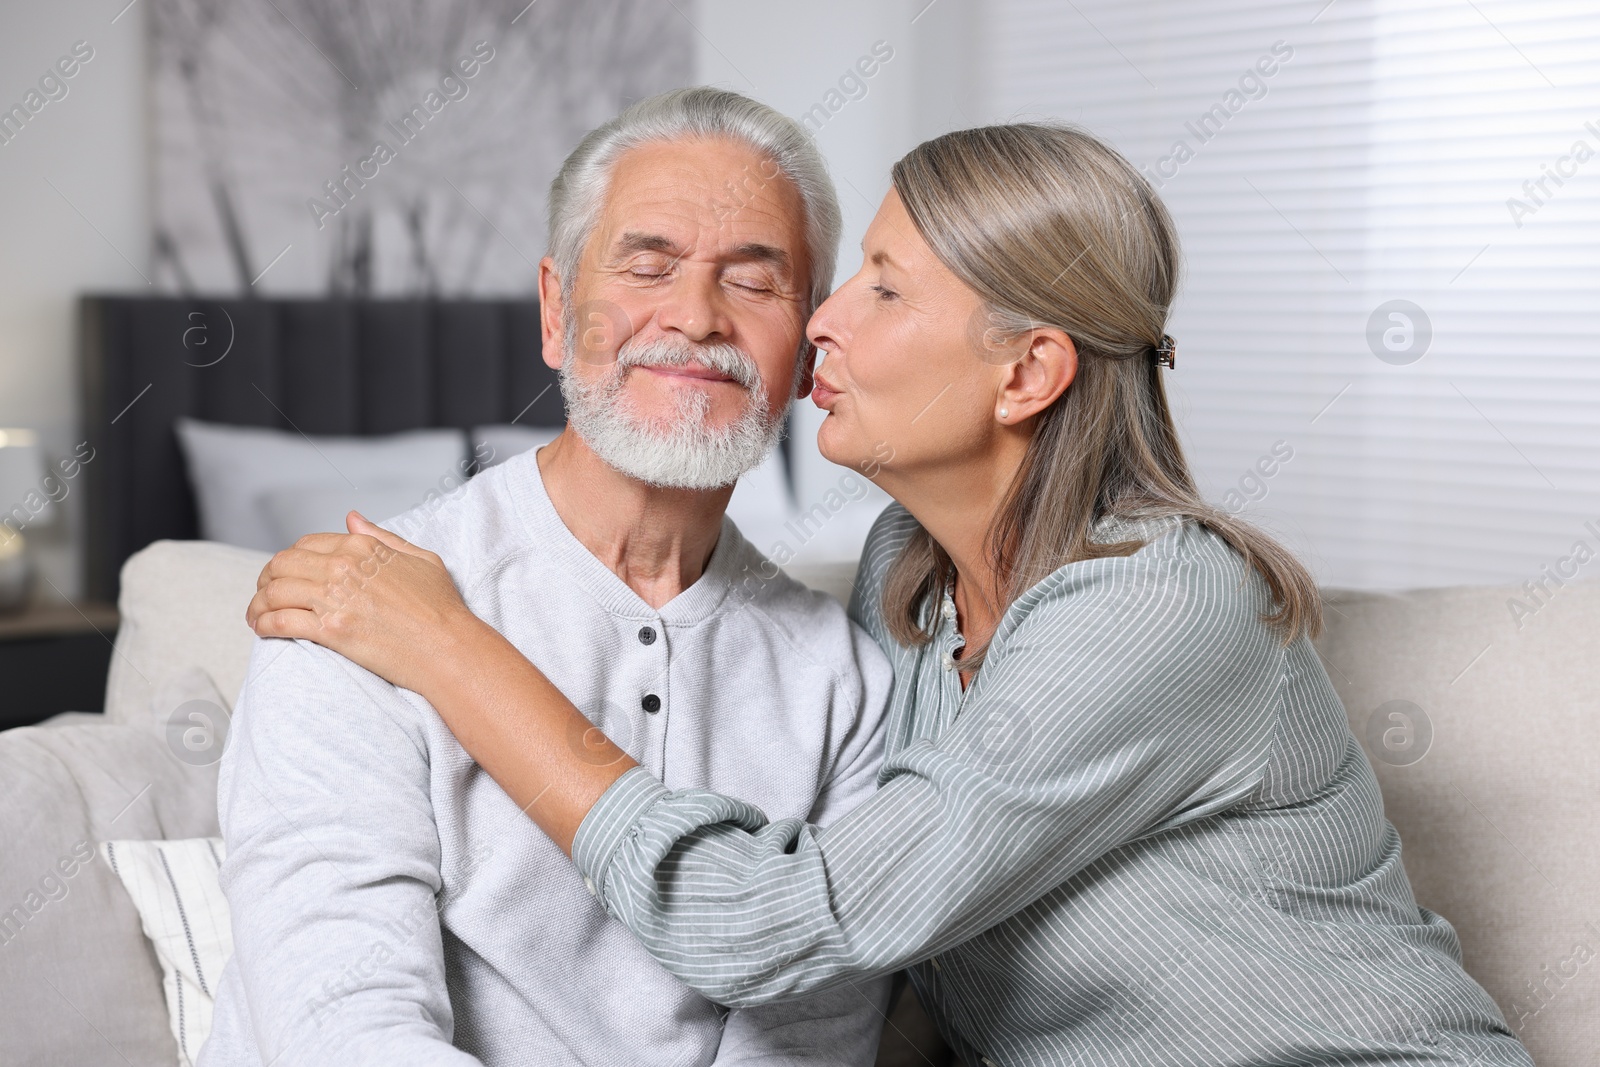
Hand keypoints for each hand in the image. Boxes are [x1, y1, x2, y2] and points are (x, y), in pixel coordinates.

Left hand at [247, 512, 489, 694]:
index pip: (306, 544)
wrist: (449, 647)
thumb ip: (381, 536)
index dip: (289, 560)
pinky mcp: (330, 629)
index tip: (285, 575)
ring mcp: (335, 597)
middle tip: (263, 595)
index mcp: (362, 546)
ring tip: (256, 617)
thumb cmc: (442, 607)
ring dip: (257, 605)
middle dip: (265, 580)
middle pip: (281, 565)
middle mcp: (343, 566)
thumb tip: (351, 519)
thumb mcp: (420, 558)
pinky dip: (264, 624)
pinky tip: (262, 630)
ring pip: (273, 592)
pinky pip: (280, 620)